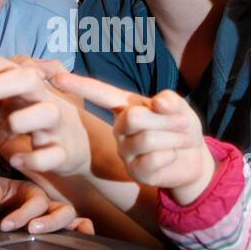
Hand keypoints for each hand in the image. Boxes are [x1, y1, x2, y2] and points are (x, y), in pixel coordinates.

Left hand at [0, 53, 91, 176]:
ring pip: (46, 113)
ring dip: (22, 119)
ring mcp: (55, 125)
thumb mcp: (7, 100)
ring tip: (9, 127)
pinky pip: (52, 155)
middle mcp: (42, 99)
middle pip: (28, 79)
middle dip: (1, 83)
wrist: (77, 146)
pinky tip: (16, 159)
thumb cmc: (34, 118)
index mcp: (25, 84)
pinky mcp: (63, 152)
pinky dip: (33, 158)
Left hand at [0, 176, 94, 234]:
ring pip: (70, 218)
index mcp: (34, 193)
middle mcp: (50, 203)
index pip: (34, 202)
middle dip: (47, 222)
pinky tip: (85, 236)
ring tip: (49, 238)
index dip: (21, 214)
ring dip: (59, 226)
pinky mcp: (64, 226)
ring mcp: (58, 215)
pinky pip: (80, 225)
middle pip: (60, 210)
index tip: (6, 225)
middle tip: (31, 229)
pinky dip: (85, 231)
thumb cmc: (5, 196)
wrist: (7, 202)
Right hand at [52, 75, 218, 205]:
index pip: (100, 93)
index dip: (79, 85)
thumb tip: (159, 103)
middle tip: (183, 122)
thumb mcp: (180, 107)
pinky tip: (172, 156)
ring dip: (174, 137)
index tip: (56, 77)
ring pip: (146, 139)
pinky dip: (171, 155)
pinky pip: (152, 160)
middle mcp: (120, 128)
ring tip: (183, 138)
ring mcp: (125, 151)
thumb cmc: (181, 126)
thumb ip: (170, 100)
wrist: (194, 157)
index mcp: (126, 107)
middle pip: (134, 117)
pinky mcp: (136, 172)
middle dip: (165, 119)